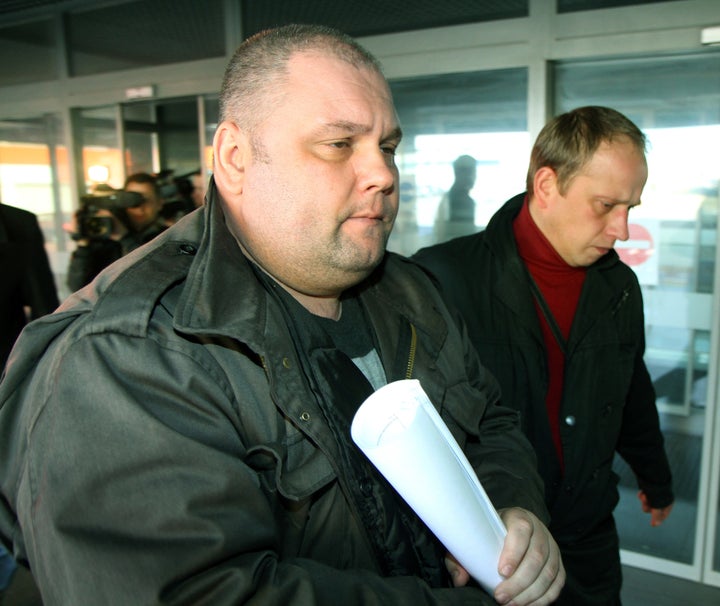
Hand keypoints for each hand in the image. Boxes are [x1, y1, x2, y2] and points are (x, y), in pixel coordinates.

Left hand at [445, 508, 563, 604]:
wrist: (510, 528)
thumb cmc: (488, 534)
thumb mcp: (471, 538)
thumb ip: (460, 557)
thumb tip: (460, 579)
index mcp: (518, 517)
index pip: (521, 531)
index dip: (514, 552)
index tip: (501, 572)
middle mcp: (540, 530)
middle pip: (536, 557)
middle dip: (519, 582)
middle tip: (501, 597)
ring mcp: (552, 547)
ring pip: (548, 572)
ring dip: (530, 593)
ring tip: (511, 604)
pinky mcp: (559, 563)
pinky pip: (557, 583)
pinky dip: (544, 598)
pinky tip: (528, 605)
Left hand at [637, 491, 673, 526]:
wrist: (652, 475)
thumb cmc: (657, 491)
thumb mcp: (657, 506)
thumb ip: (656, 516)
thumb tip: (655, 524)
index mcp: (668, 502)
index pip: (664, 514)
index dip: (658, 519)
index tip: (652, 524)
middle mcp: (662, 498)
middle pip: (653, 509)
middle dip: (649, 507)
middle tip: (646, 504)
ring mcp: (655, 494)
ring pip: (648, 502)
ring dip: (645, 501)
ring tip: (644, 496)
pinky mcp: (648, 489)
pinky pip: (644, 496)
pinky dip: (642, 495)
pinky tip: (641, 493)